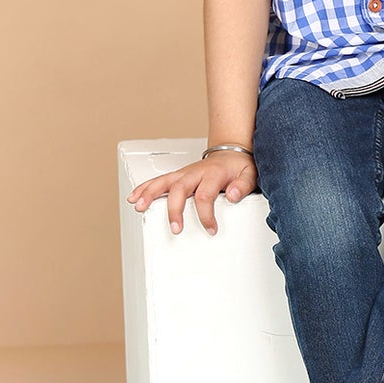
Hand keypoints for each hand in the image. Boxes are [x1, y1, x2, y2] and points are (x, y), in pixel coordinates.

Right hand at [125, 152, 257, 236]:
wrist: (231, 153)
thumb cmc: (238, 167)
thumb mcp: (249, 174)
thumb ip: (243, 185)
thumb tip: (234, 196)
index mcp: (213, 174)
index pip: (206, 195)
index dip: (206, 214)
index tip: (211, 229)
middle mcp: (195, 173)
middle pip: (180, 189)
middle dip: (175, 209)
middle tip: (176, 228)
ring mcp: (184, 174)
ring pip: (164, 182)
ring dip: (150, 194)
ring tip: (139, 207)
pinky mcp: (177, 176)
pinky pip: (159, 180)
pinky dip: (145, 187)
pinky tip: (134, 197)